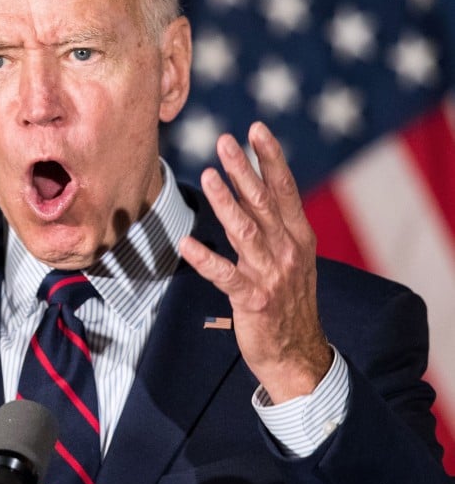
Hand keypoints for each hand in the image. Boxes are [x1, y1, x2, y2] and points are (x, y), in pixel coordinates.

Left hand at [179, 121, 331, 403]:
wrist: (297, 354)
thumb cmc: (287, 300)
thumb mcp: (290, 257)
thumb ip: (274, 224)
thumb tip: (253, 187)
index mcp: (298, 237)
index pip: (284, 189)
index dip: (270, 158)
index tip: (256, 129)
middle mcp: (288, 251)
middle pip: (262, 202)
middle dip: (243, 170)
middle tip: (224, 141)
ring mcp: (271, 275)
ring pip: (245, 231)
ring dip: (226, 202)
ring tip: (209, 175)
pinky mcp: (252, 300)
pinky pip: (225, 275)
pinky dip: (205, 259)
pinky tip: (186, 244)